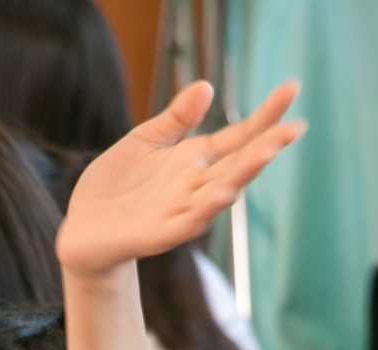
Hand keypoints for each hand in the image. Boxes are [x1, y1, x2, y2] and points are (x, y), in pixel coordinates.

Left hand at [56, 79, 305, 277]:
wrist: (83, 231)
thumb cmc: (115, 188)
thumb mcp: (144, 141)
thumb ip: (176, 119)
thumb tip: (207, 86)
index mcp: (193, 163)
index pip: (237, 138)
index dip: (264, 117)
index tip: (292, 89)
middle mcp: (194, 188)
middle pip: (237, 165)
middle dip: (266, 146)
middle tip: (294, 127)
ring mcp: (179, 213)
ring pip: (220, 194)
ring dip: (243, 175)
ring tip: (267, 152)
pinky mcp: (157, 235)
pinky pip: (186, 223)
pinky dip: (205, 210)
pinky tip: (222, 194)